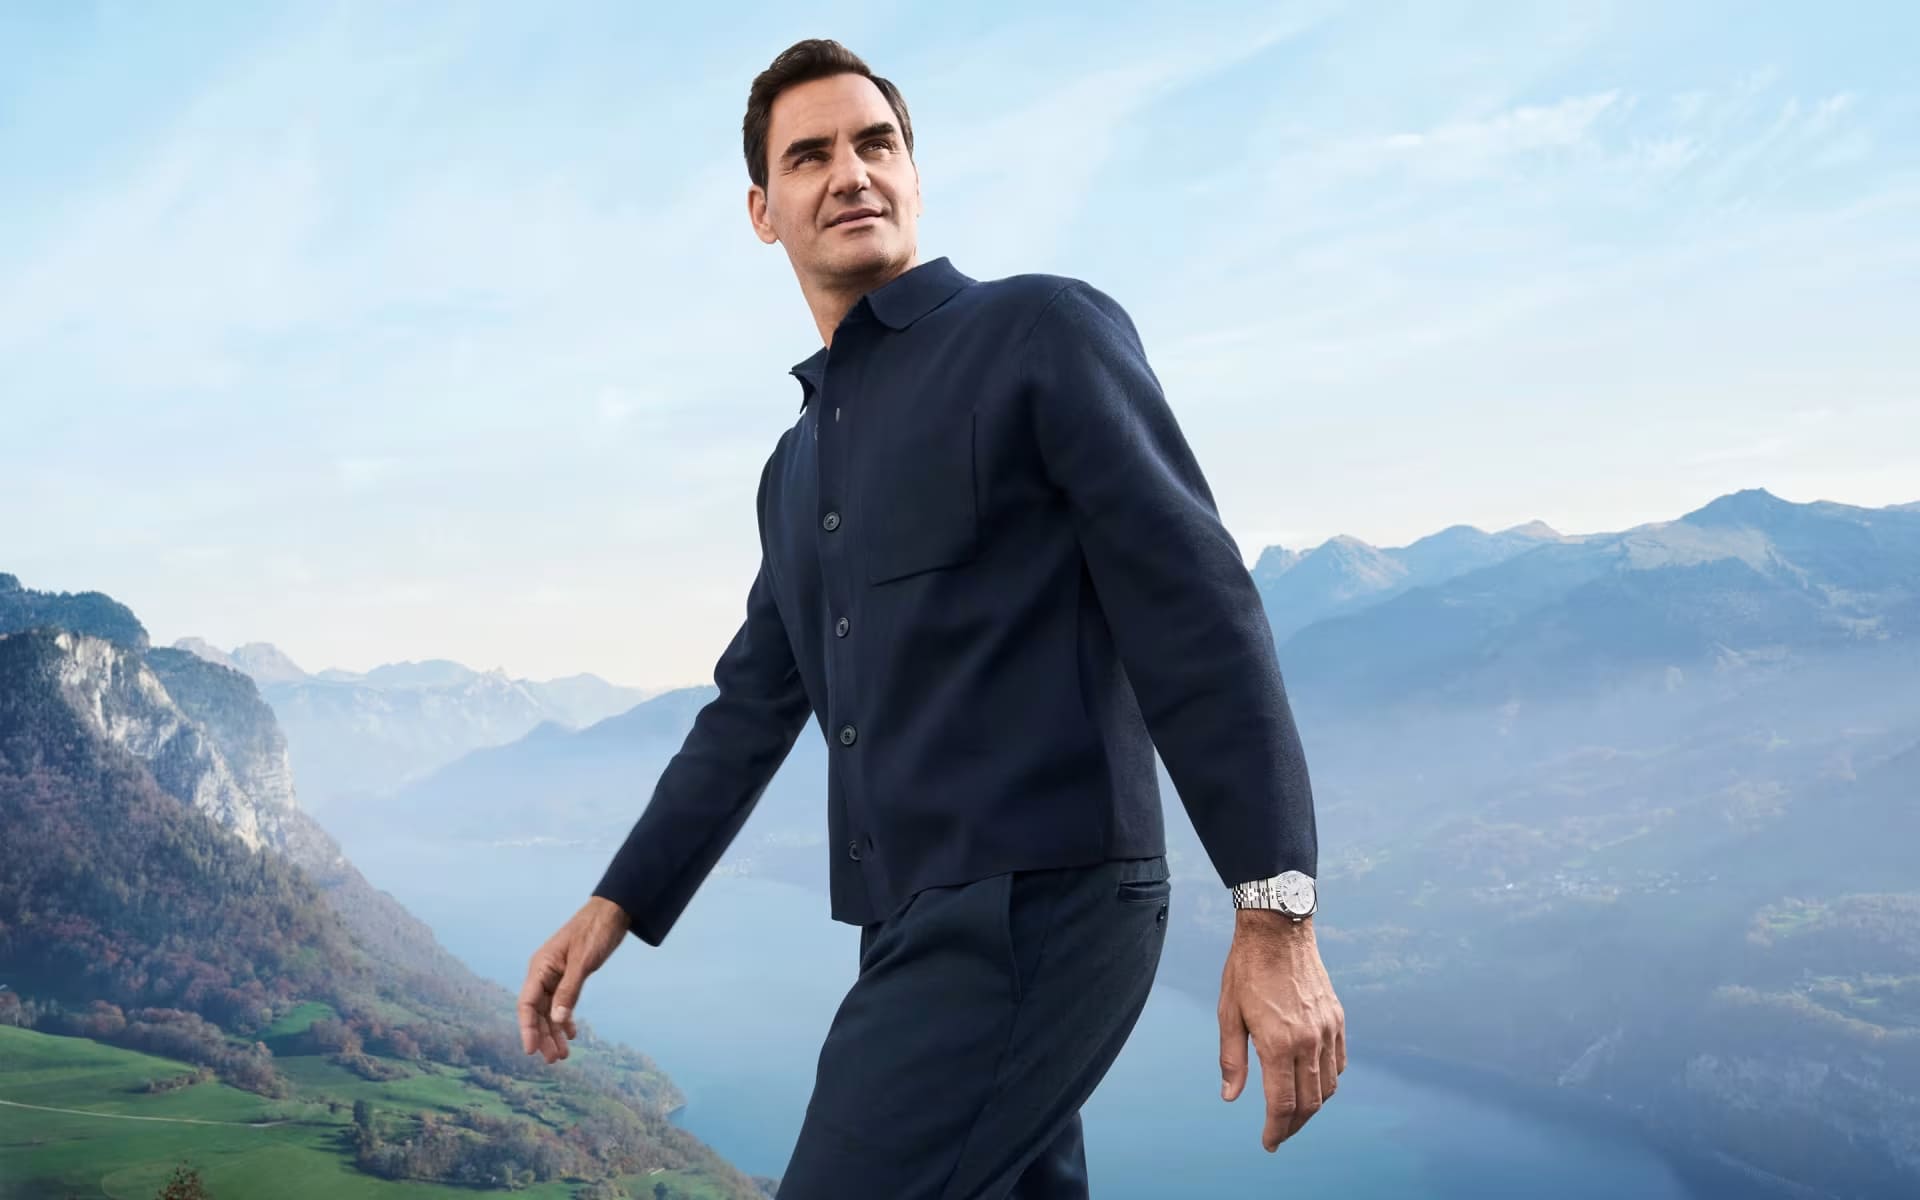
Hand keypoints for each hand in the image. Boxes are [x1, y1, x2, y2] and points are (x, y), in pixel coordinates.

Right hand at [518, 896, 630, 1063]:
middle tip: (553, 1060)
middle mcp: (543, 973)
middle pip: (538, 1012)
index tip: (530, 1051)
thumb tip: (557, 1020)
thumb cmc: (595, 930)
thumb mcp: (583, 961)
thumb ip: (570, 990)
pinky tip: (572, 1033)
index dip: (527, 1028)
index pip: (527, 1004)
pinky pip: (562, 1002)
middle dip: (543, 1036)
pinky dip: (566, 1018)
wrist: (612, 912)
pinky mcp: (568, 976)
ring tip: (563, 1054)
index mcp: (540, 967)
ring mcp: (555, 975)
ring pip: (550, 1010)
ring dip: (555, 1032)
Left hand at [1217, 912, 1344, 1151]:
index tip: (1268, 1143)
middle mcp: (1308, 1041)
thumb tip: (1230, 1097)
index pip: (1282, 1104)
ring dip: (1313, 1107)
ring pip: (1328, 1086)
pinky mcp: (1336, 1018)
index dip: (1276, 1130)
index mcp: (1278, 1043)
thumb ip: (1232, 1059)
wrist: (1278, 930)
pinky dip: (1328, 1081)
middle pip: (1310, 1103)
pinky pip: (1339, 1063)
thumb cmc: (1246, 970)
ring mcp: (1327, 1030)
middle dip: (1294, 1126)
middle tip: (1279, 1135)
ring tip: (1294, 1114)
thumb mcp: (1228, 1013)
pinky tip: (1312, 1083)